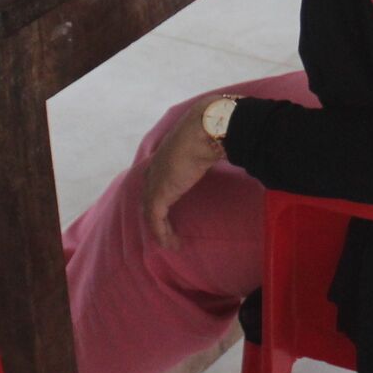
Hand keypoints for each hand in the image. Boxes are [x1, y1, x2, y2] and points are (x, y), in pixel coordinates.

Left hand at [142, 97, 229, 249]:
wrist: (205, 128)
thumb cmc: (211, 131)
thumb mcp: (207, 142)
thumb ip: (208, 149)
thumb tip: (224, 150)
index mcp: (164, 154)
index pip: (156, 179)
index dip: (160, 196)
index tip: (170, 210)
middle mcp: (155, 168)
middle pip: (148, 197)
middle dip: (156, 216)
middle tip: (167, 230)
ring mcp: (155, 181)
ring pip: (150, 212)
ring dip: (160, 230)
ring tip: (172, 243)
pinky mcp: (159, 194)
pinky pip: (156, 221)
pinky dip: (162, 234)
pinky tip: (172, 244)